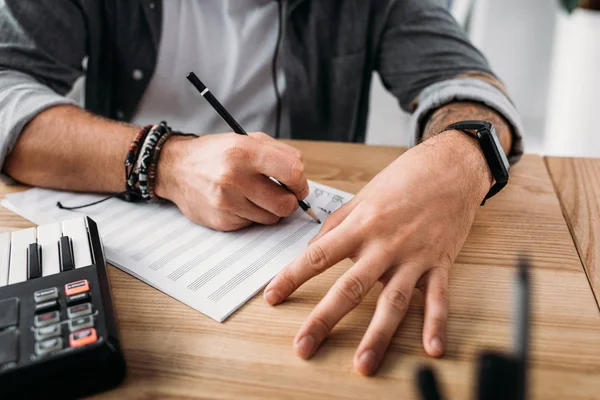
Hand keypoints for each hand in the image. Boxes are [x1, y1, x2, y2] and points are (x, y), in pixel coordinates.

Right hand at [155, 132, 308, 230]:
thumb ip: (278, 153)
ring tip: (257, 196)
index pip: (292, 172)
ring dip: (271, 209)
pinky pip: (253, 224)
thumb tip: (301, 176)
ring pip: (272, 218)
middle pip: (285, 203)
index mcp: (244, 152)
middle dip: (289, 201)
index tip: (298, 185)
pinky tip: (239, 202)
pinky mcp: (222, 221)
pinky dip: (252, 215)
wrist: (175, 168)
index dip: (301, 182)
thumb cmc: (215, 153)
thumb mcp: (246, 139)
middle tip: (282, 194)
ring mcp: (227, 202)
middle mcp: (234, 178)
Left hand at [264, 130, 492, 374]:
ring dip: (378, 335)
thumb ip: (338, 223)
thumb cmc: (405, 178)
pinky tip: (432, 349)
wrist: (451, 167)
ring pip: (393, 301)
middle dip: (324, 319)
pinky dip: (436, 324)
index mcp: (361, 225)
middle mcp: (384, 244)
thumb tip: (314, 247)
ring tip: (363, 363)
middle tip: (304, 346)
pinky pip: (439, 298)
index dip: (292, 277)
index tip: (271, 297)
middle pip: (350, 287)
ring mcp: (414, 257)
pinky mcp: (440, 263)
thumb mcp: (363, 195)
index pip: (318, 255)